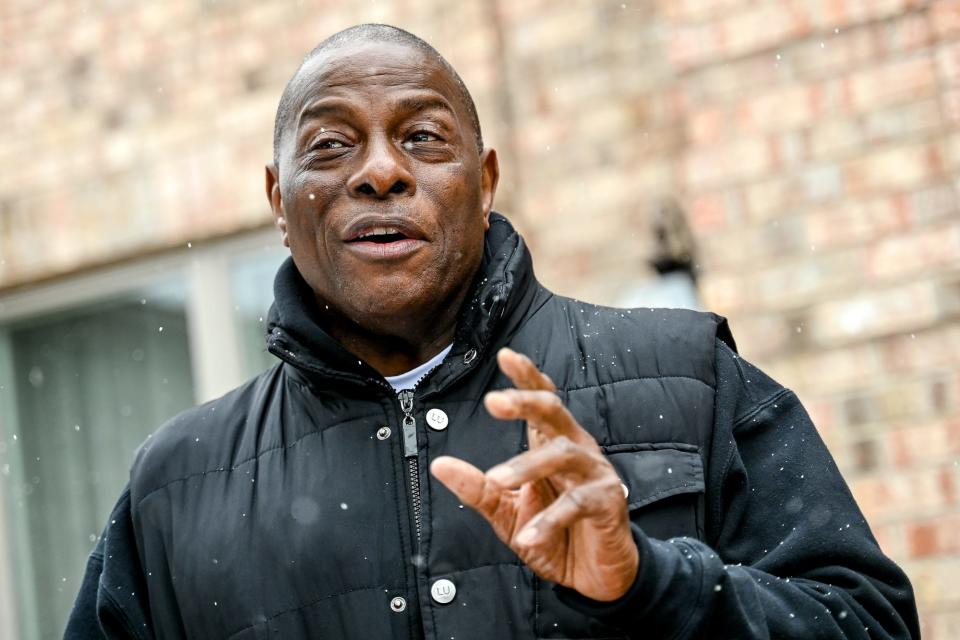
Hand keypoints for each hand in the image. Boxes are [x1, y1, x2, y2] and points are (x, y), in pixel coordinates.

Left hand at [430, 348, 638, 601]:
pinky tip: (527, 537)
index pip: (541, 400)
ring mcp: (595, 473)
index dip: (526, 376)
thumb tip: (439, 464)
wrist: (593, 577)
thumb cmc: (553, 536)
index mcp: (551, 445)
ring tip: (497, 480)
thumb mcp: (507, 512)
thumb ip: (478, 488)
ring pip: (563, 453)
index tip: (505, 356)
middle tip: (494, 401)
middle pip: (554, 412)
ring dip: (527, 465)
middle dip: (525, 401)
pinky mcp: (608, 502)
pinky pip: (576, 504)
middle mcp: (576, 449)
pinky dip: (549, 520)